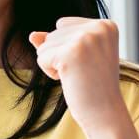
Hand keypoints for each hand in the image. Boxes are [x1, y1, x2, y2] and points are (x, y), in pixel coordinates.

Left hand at [29, 17, 126, 133]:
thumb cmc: (92, 86)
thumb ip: (56, 40)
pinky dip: (50, 72)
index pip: (63, 24)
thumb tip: (33, 35)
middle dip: (60, 56)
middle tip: (84, 72)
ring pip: (44, 45)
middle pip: (52, 33)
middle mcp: (98, 28)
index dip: (68, 48)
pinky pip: (41, 57)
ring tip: (78, 76)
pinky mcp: (70, 53)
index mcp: (105, 25)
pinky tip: (70, 80)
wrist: (105, 113)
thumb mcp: (77, 56)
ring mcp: (85, 38)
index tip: (89, 63)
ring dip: (55, 64)